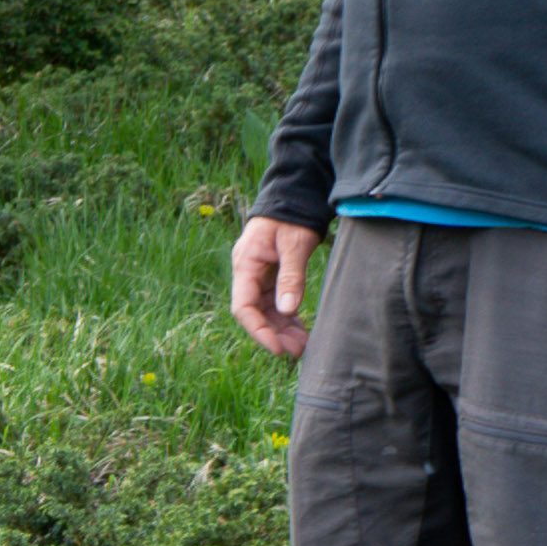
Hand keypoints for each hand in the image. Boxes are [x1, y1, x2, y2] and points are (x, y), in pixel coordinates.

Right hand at [226, 214, 320, 359]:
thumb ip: (291, 277)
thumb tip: (287, 310)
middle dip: (274, 334)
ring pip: (266, 310)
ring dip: (282, 329)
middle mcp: (248, 272)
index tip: (277, 347)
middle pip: (255, 312)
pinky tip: (301, 330)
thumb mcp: (294, 245)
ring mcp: (259, 275)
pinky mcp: (271, 275)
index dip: (258, 330)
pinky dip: (287, 317)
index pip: (244, 307)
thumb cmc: (292, 216)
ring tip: (303, 345)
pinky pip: (275, 302)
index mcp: (246, 264)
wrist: (294, 194)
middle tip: (297, 351)